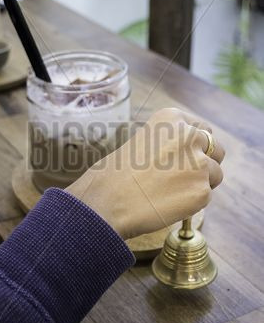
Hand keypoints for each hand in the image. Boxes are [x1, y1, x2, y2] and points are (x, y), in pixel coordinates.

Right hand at [66, 108, 224, 239]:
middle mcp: (189, 136)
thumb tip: (187, 154)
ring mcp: (198, 164)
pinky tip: (168, 203)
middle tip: (183, 177)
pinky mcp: (201, 191)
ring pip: (215, 175)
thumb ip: (168, 142)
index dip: (197, 145)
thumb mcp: (142, 140)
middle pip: (217, 149)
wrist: (106, 201)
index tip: (187, 157)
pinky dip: (192, 203)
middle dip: (206, 163)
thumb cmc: (114, 175)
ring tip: (171, 192)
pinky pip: (205, 197)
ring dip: (200, 183)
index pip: (203, 129)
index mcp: (172, 118)